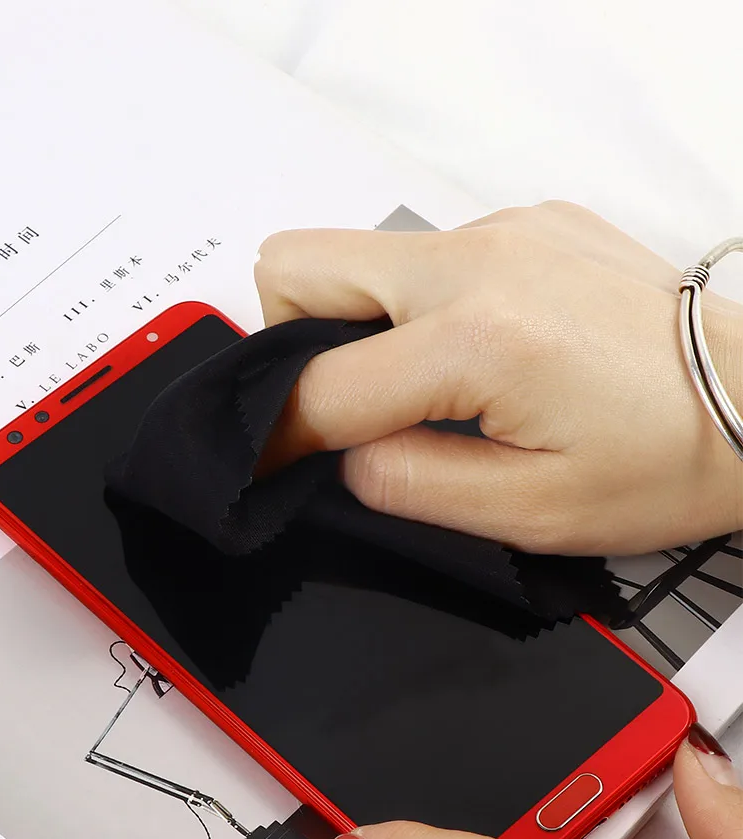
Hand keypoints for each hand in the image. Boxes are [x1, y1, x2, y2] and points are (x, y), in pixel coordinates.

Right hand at [253, 202, 742, 554]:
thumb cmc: (669, 461)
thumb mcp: (527, 511)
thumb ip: (405, 481)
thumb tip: (338, 450)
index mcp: (475, 338)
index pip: (316, 384)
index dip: (277, 437)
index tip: (276, 463)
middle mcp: (477, 257)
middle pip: (296, 265)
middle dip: (288, 342)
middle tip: (341, 404)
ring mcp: (503, 226)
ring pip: (357, 255)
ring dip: (359, 324)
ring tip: (424, 383)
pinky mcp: (525, 219)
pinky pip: (424, 253)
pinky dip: (417, 305)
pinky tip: (479, 349)